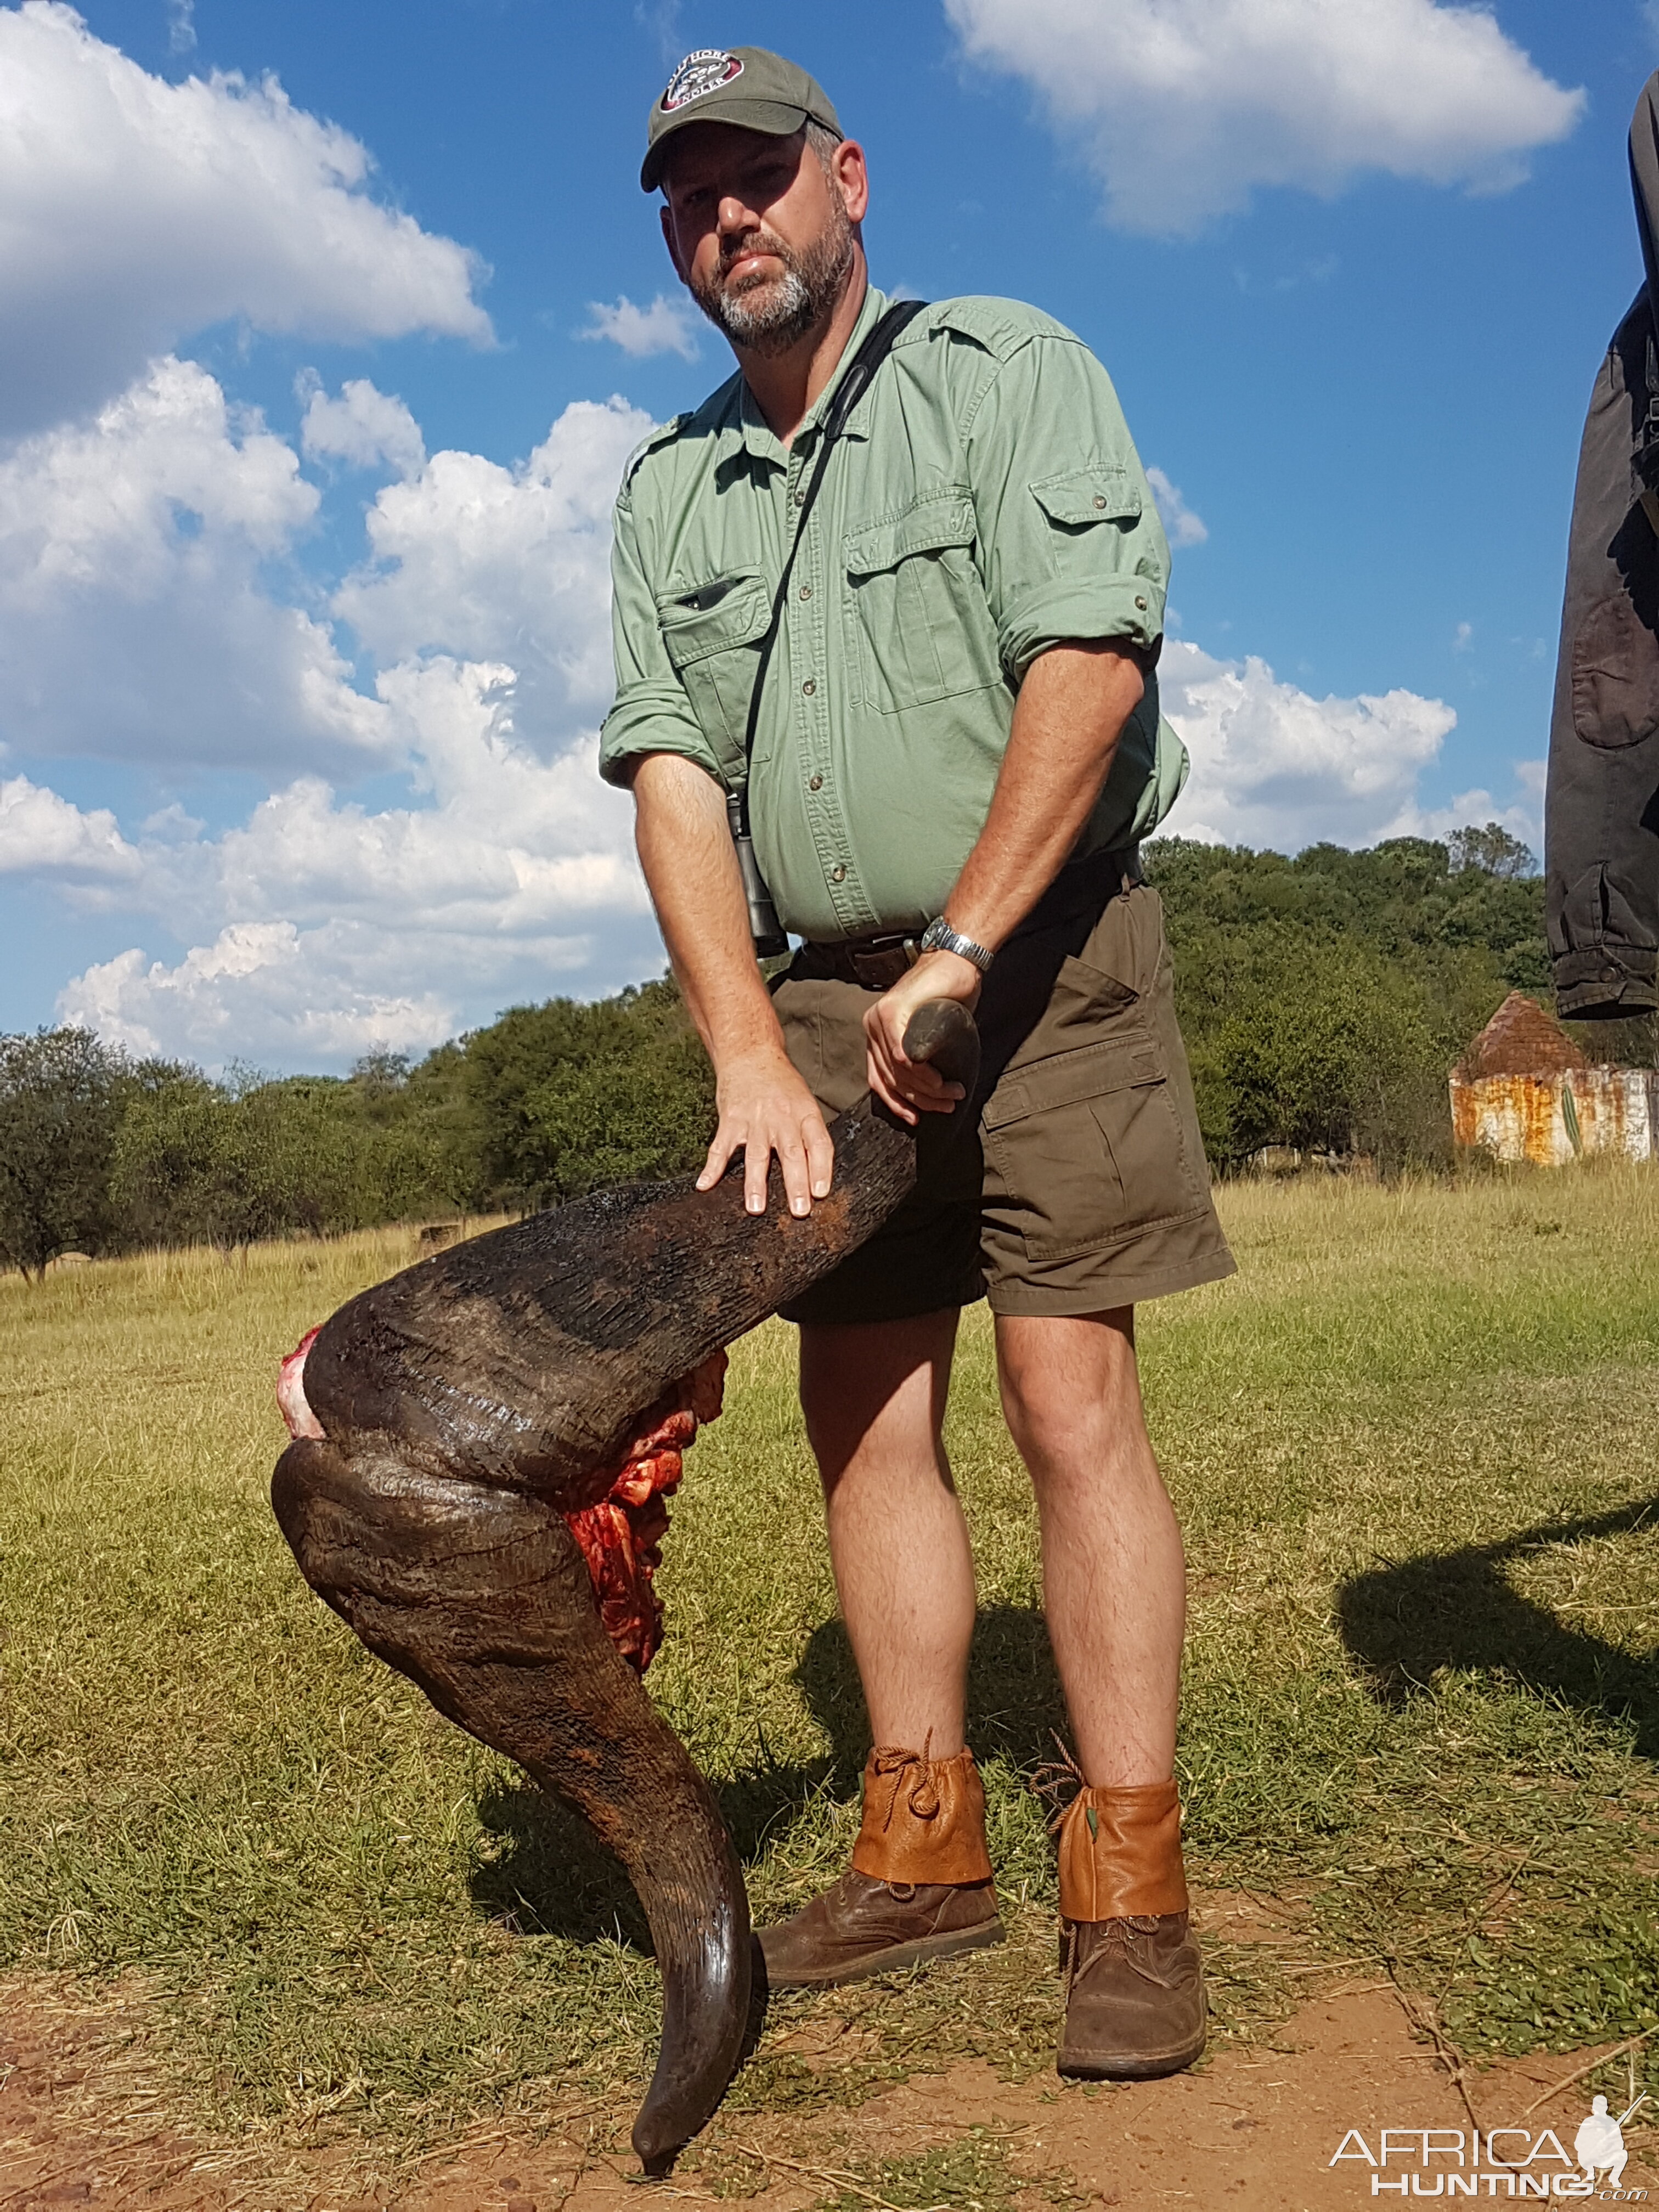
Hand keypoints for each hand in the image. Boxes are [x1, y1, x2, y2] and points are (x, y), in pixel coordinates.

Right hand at [696, 1047, 835, 1216]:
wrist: (750, 1053)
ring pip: (757, 1155)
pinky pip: (721, 1148)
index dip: (822, 1169)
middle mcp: (781, 1118)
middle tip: (799, 1211)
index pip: (819, 1143)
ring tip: (755, 1208)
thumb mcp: (805, 1102)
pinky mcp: (730, 1121)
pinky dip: (711, 1168)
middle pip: (791, 1154)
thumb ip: (810, 1134)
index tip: (821, 1193)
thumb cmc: (781, 1083)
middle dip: (795, 1184)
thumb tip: (818, 1173)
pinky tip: (704, 1185)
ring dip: (756, 1183)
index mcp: (804, 1113)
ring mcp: (754, 1120)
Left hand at [863, 948, 982, 1124]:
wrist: (957, 960)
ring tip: (952, 1096)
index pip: (879, 1079)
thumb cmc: (948, 994)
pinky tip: (941, 1083)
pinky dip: (924, 1076)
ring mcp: (879, 1018)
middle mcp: (872, 1025)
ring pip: (898, 1071)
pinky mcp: (893, 1013)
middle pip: (890, 1079)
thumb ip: (920, 1055)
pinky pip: (904, 1057)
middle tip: (946, 1106)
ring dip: (928, 1091)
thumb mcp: (927, 1032)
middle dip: (920, 1100)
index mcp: (875, 1032)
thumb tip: (928, 1091)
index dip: (898, 1103)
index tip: (917, 1117)